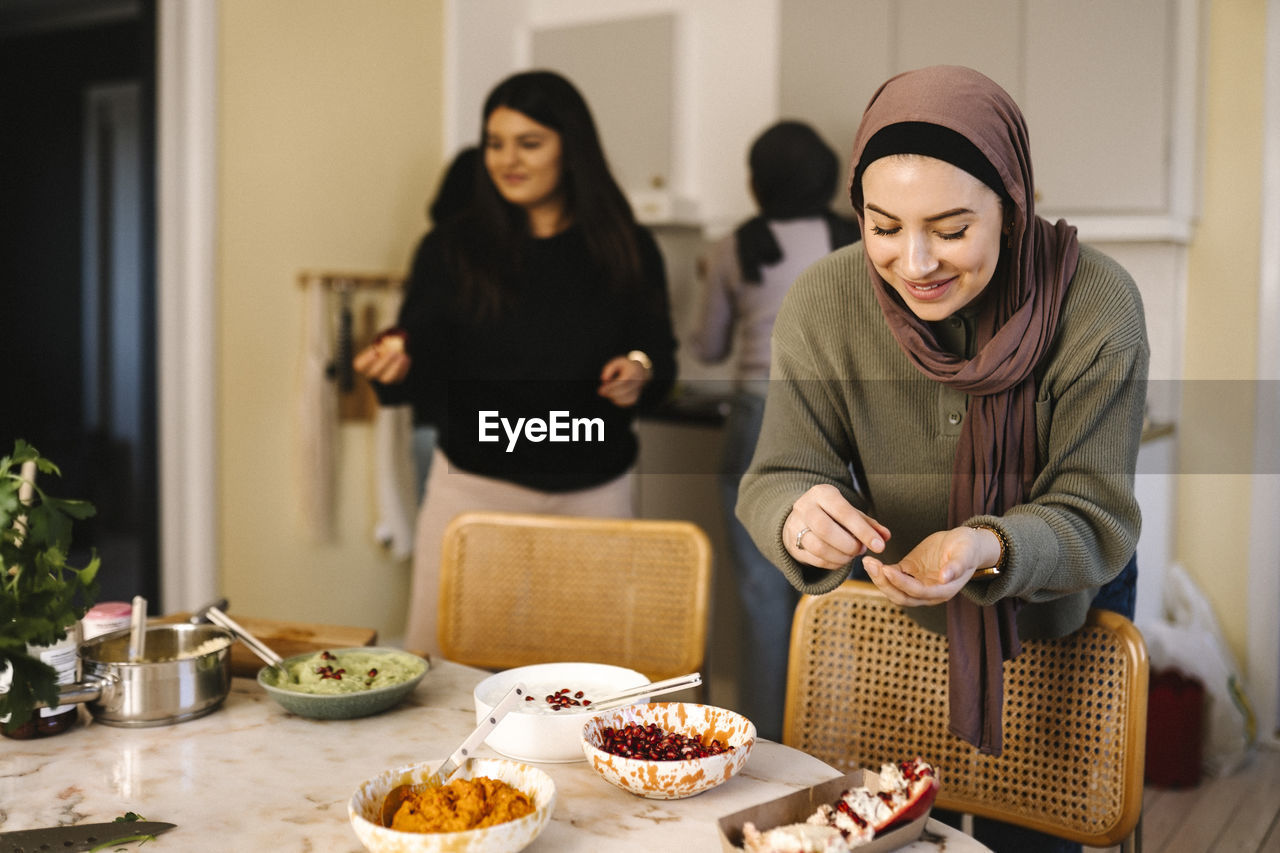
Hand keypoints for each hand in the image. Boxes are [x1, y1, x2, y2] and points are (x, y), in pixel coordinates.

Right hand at [352, 329, 411, 384]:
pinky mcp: (395, 382)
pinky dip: (404, 368)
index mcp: (363, 364)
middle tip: (393, 352)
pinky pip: (399, 378)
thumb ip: (384, 340)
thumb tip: (389, 338)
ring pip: (387, 379)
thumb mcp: (383, 341)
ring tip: (402, 355)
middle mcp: (371, 374)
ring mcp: (383, 379)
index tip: (375, 350)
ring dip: (395, 367)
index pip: (359, 365)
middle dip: (384, 362)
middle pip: (374, 372)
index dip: (366, 359)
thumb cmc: (386, 344)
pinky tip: (407, 358)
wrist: (396, 353)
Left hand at [597, 355, 648, 406]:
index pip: (623, 382)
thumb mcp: (617, 363)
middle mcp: (638, 382)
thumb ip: (609, 369)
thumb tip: (603, 380)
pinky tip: (613, 395)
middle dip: (611, 393)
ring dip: (613, 397)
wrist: (640, 372)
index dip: (611, 387)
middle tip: (601, 392)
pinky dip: (618, 400)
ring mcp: (637, 391)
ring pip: (625, 398)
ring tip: (608, 391)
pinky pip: (625, 402)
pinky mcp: (635, 398)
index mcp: (634, 372)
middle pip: (624, 391)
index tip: (601, 389)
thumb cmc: (626, 366)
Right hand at [785, 484, 890, 570]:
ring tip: (851, 556)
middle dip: (849, 544)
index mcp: (822, 493)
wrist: (801, 517)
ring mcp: (795, 526)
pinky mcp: (792, 545)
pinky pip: (814, 560)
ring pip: (818, 547)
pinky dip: (832, 564)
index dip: (862, 530)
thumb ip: (869, 524)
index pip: (843, 511)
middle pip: (825, 529)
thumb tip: (886, 536)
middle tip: (861, 550)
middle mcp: (804, 507)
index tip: (879, 546)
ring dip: (841, 557)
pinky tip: (841, 560)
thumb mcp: (850, 512)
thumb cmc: (831, 514)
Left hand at [861, 526, 995, 605]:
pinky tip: (871, 561)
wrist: (966, 543)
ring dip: (879, 579)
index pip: (918, 592)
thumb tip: (945, 577)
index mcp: (943, 591)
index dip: (902, 583)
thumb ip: (957, 565)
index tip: (887, 569)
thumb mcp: (966, 553)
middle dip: (884, 583)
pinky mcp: (910, 572)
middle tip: (871, 565)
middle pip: (902, 596)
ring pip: (894, 590)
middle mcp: (928, 592)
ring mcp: (917, 583)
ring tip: (867, 562)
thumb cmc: (968, 548)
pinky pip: (892, 576)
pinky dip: (881, 572)